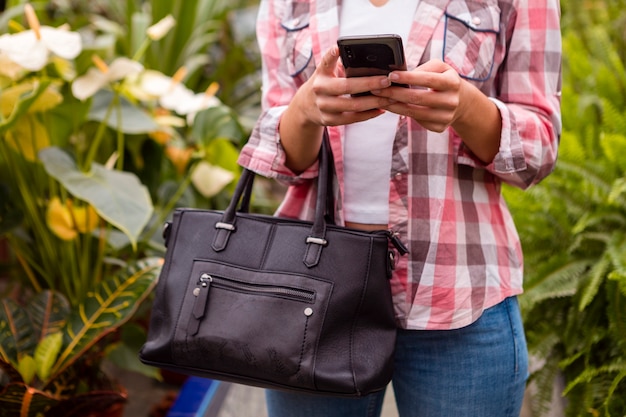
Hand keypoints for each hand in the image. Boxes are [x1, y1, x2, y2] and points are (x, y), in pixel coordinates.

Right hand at [292, 46, 395, 127]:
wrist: (305, 107)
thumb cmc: (323, 84)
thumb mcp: (325, 72)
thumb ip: (338, 64)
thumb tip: (365, 56)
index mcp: (320, 75)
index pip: (325, 62)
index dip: (331, 55)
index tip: (338, 47)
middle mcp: (319, 90)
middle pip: (346, 86)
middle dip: (369, 83)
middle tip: (387, 80)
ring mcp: (324, 107)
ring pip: (353, 105)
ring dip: (374, 101)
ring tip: (390, 97)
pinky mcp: (329, 120)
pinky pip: (353, 118)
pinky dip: (368, 114)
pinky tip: (381, 109)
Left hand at [372, 59, 501, 162]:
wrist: (461, 102)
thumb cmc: (443, 80)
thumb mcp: (441, 68)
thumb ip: (425, 67)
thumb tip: (404, 74)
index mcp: (453, 83)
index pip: (428, 80)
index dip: (408, 78)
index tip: (391, 76)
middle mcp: (451, 101)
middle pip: (418, 98)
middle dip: (394, 93)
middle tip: (376, 88)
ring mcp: (446, 117)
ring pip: (414, 112)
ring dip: (393, 105)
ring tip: (379, 98)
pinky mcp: (439, 128)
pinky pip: (416, 121)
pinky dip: (401, 114)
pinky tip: (391, 107)